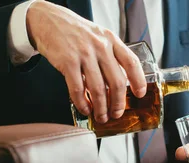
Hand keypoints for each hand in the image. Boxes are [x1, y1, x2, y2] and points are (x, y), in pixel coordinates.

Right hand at [26, 0, 145, 122]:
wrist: (48, 20)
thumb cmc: (75, 32)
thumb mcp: (98, 36)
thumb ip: (110, 54)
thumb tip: (119, 82)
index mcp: (111, 40)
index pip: (131, 62)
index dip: (138, 81)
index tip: (139, 94)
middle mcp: (100, 46)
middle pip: (116, 81)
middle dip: (118, 103)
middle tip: (117, 113)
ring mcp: (84, 54)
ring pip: (98, 89)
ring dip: (101, 108)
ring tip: (101, 116)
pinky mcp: (68, 62)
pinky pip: (77, 89)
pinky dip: (82, 103)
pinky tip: (85, 109)